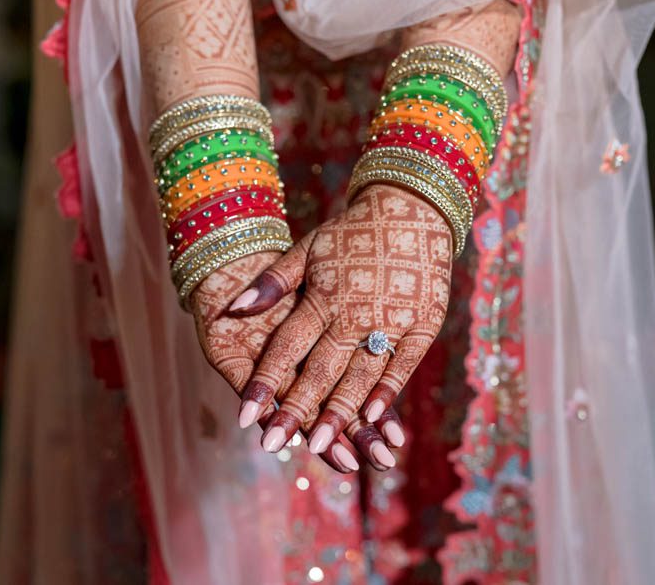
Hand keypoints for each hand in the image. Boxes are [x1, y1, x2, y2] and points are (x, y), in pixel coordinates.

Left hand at [229, 184, 451, 467]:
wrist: (413, 208)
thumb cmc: (352, 232)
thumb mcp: (307, 249)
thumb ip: (272, 283)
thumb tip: (231, 309)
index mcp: (322, 296)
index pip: (286, 347)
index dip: (265, 382)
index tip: (245, 416)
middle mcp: (354, 312)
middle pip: (320, 370)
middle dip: (296, 411)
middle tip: (274, 447)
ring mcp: (391, 320)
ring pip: (360, 376)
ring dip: (339, 414)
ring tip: (320, 447)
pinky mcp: (423, 324)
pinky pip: (402, 365)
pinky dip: (387, 392)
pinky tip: (373, 417)